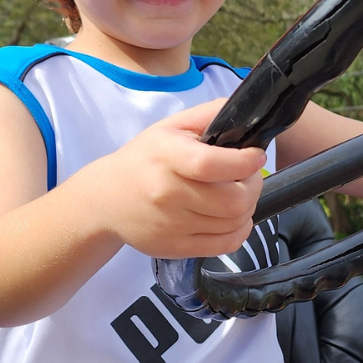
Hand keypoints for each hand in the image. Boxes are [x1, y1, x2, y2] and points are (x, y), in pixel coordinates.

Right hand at [92, 98, 265, 259]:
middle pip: (233, 200)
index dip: (245, 162)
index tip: (255, 156)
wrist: (107, 199)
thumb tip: (248, 115)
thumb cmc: (144, 158)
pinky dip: (240, 230)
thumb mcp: (170, 126)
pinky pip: (226, 245)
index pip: (212, 164)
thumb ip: (209, 114)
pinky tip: (233, 217)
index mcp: (166, 156)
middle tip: (248, 176)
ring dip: (248, 207)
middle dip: (253, 185)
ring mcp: (171, 225)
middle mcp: (167, 193)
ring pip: (235, 222)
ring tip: (238, 193)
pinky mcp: (176, 248)